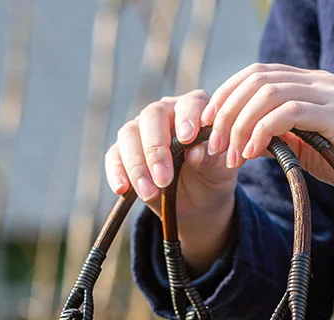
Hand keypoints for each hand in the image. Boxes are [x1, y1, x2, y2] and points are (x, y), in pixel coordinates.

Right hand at [105, 91, 236, 272]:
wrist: (198, 201)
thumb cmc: (212, 177)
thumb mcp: (220, 171)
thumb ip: (211, 159)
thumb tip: (196, 152)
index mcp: (194, 109)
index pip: (190, 103)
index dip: (187, 117)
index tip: (186, 138)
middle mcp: (165, 114)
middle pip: (152, 117)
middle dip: (156, 150)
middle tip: (164, 179)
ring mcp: (142, 131)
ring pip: (129, 135)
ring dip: (136, 166)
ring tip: (149, 194)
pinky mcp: (124, 152)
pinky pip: (114, 156)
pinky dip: (116, 173)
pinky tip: (121, 189)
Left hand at [201, 63, 333, 236]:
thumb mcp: (308, 152)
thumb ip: (278, 141)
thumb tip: (240, 144)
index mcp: (311, 85)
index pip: (257, 76)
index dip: (226, 97)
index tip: (207, 129)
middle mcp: (319, 81)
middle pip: (256, 78)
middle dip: (225, 111)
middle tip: (211, 145)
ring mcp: (330, 95)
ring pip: (267, 92)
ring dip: (239, 124)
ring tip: (229, 154)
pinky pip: (287, 112)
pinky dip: (262, 131)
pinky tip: (252, 153)